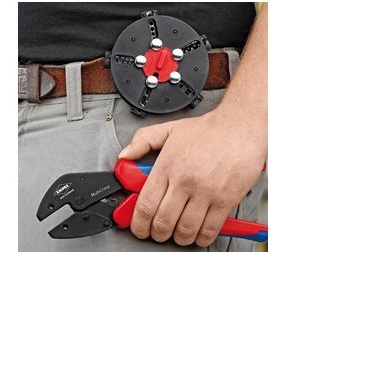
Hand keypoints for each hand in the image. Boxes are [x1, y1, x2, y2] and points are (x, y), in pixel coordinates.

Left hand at [117, 107, 266, 245]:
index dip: (138, 224)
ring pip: (185, 230)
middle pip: (162, 222)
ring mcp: (205, 192)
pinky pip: (209, 229)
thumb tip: (124, 156)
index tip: (139, 229)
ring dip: (179, 238)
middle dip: (157, 234)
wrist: (241, 126)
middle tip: (159, 233)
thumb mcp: (170, 129)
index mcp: (167, 166)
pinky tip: (199, 234)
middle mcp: (184, 181)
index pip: (145, 205)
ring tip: (179, 235)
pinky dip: (201, 238)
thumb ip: (143, 141)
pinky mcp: (225, 200)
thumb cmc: (209, 130)